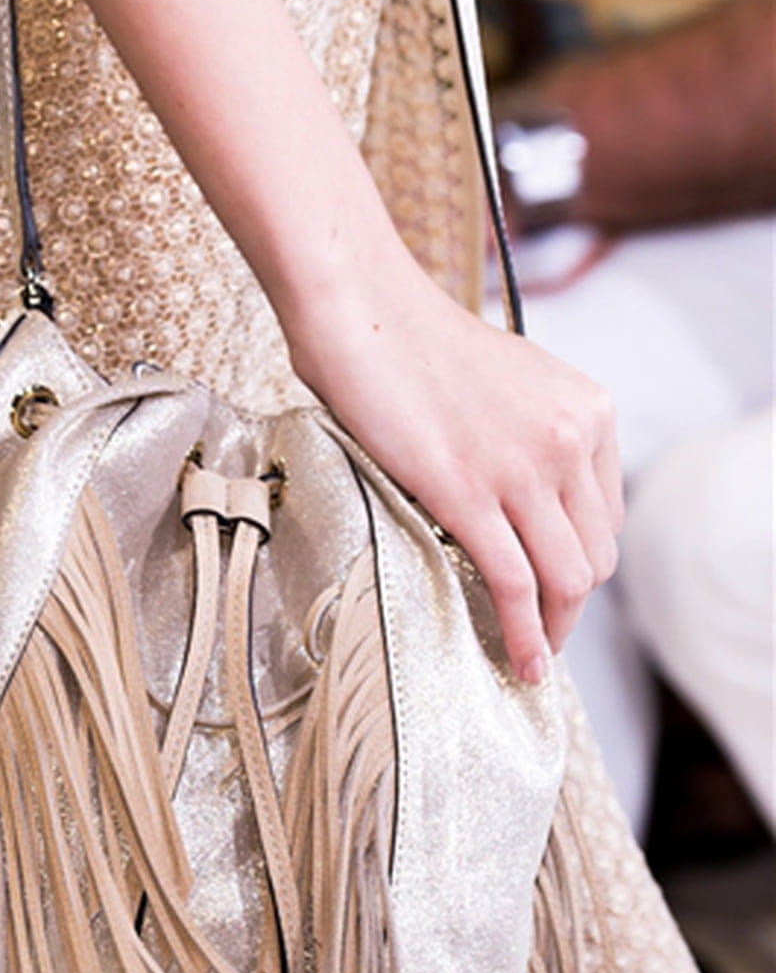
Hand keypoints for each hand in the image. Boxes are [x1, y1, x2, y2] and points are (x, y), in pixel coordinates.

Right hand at [281, 247, 622, 684]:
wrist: (364, 312)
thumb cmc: (417, 346)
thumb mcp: (514, 383)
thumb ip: (538, 436)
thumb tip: (528, 499)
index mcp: (590, 411)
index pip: (608, 515)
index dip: (583, 562)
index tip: (556, 588)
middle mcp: (572, 438)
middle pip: (596, 554)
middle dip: (572, 605)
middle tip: (543, 633)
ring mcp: (524, 467)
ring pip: (566, 579)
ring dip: (554, 631)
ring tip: (531, 660)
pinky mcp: (469, 492)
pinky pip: (513, 582)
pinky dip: (523, 632)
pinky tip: (518, 660)